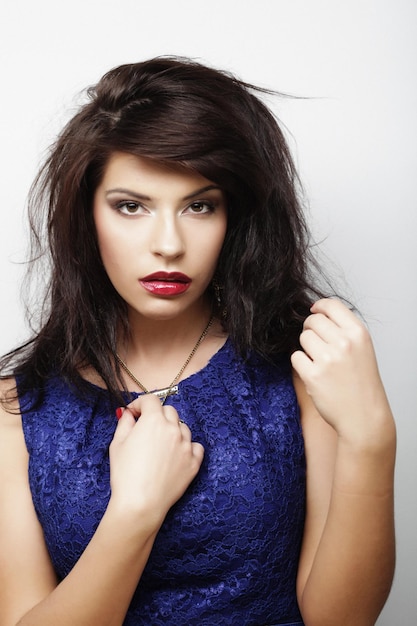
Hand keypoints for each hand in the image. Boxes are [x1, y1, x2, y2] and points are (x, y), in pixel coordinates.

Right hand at [109, 394, 203, 525]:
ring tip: (160, 446)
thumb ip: (125, 422)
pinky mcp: (194, 462)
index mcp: (154, 420)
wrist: (140, 503)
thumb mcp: (117, 443)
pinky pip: (195, 446)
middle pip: (169, 411)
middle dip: (157, 416)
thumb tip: (128, 413)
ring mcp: (186, 445)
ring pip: (182, 428)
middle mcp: (173, 429)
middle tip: (146, 429)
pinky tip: (176, 454)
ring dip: (172, 430)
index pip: (151, 400)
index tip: (134, 414)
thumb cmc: (125, 474)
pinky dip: (187, 447)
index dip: (140, 404)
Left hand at [291, 298, 392, 444]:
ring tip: (319, 362)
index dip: (319, 306)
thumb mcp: (362, 349)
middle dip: (310, 329)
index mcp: (358, 333)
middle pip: (312, 321)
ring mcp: (327, 359)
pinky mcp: (313, 375)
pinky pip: (296, 357)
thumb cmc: (361, 383)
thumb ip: (343, 329)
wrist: (363, 416)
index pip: (332, 305)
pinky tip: (314, 373)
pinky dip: (301, 364)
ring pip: (303, 338)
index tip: (313, 310)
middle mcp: (344, 343)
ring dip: (306, 348)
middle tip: (317, 344)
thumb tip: (316, 311)